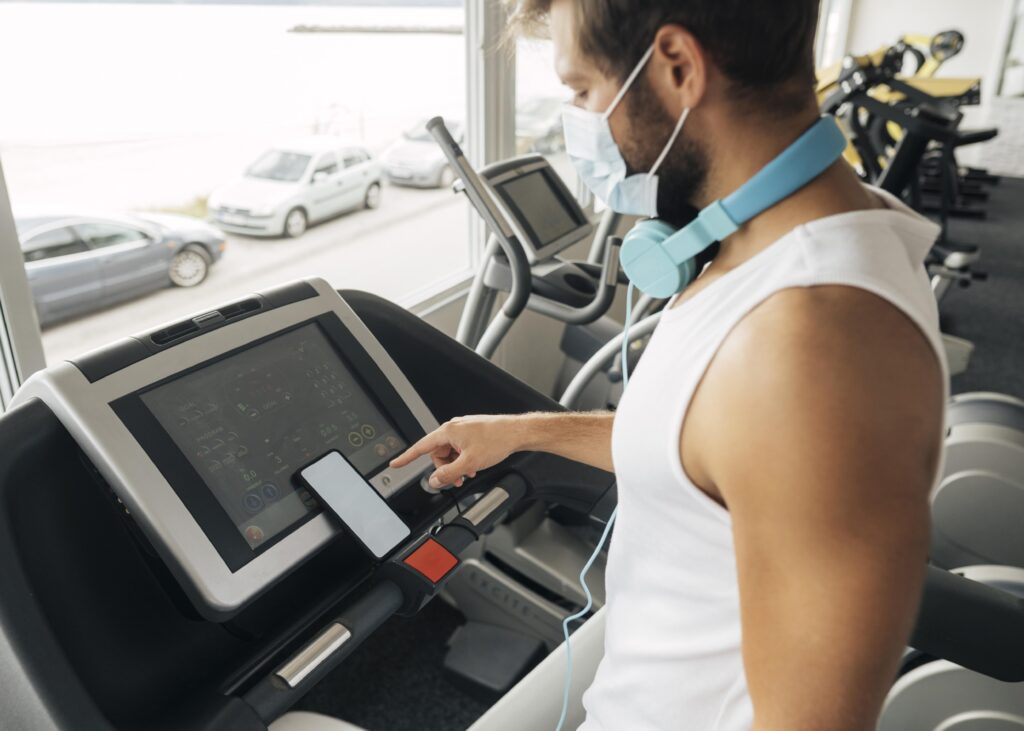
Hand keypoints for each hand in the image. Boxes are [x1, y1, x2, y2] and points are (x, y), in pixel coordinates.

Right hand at [390, 414, 526, 489]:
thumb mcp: (469, 463)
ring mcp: (463, 430)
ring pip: (450, 453)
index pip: (421, 447)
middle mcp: (453, 428)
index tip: (395, 463)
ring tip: (469, 473)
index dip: (407, 457)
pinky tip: (474, 466)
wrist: (516, 433)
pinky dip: (464, 460)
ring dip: (456, 465)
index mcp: (448, 432)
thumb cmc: (496, 440)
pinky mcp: (472, 433)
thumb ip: (449, 474)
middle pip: (438, 454)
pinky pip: (460, 449)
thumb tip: (435, 480)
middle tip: (456, 479)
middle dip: (445, 468)